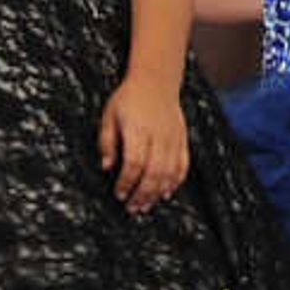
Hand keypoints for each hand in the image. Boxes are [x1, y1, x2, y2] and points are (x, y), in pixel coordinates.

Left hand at [98, 78, 189, 215]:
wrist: (156, 81)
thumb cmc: (129, 98)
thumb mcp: (108, 116)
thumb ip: (107, 142)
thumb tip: (106, 167)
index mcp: (138, 130)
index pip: (134, 163)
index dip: (127, 182)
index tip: (118, 193)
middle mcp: (158, 136)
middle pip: (154, 172)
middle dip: (142, 194)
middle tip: (132, 208)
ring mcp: (173, 139)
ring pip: (169, 173)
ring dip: (157, 192)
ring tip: (146, 205)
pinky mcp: (182, 140)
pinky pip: (183, 166)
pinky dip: (175, 182)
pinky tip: (166, 193)